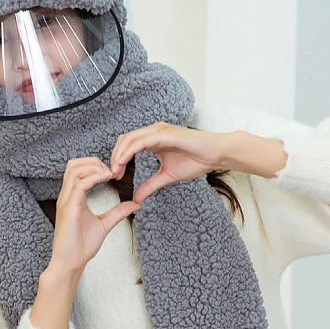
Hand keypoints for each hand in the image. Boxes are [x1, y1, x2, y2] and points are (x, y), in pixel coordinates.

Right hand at [49, 156, 139, 274]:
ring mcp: (65, 202)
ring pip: (74, 170)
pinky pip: (79, 185)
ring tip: (109, 174)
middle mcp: (66, 197)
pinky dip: (94, 178)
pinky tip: (106, 179)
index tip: (113, 172)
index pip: (77, 169)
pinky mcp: (68, 210)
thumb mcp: (104, 224)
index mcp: (72, 198)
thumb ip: (117, 212)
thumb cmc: (81, 247)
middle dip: (93, 161)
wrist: (70, 264)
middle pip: (73, 164)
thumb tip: (134, 204)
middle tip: (112, 170)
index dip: (95, 165)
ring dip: (94, 167)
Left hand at [109, 122, 225, 202]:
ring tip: (115, 170)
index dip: (117, 159)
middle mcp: (153, 131)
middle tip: (112, 174)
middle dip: (114, 157)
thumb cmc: (196, 160)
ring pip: (130, 138)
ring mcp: (159, 130)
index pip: (127, 144)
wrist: (216, 155)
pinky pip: (141, 141)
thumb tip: (136, 198)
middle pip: (124, 140)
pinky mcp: (165, 133)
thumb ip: (150, 185)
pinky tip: (122, 162)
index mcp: (152, 139)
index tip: (115, 176)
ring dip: (119, 154)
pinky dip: (129, 151)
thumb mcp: (166, 176)